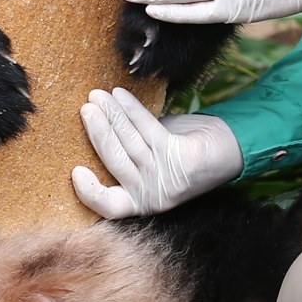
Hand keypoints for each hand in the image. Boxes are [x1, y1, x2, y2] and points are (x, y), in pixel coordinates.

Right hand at [72, 89, 243, 217]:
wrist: (227, 152)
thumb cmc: (181, 154)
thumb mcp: (150, 161)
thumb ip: (127, 152)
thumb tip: (94, 123)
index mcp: (141, 201)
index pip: (110, 207)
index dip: (89, 193)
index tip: (75, 171)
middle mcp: (152, 193)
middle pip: (113, 161)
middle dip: (97, 131)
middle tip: (86, 109)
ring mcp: (164, 175)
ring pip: (128, 140)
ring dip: (110, 113)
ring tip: (97, 96)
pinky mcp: (178, 154)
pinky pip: (146, 127)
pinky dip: (131, 108)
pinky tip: (119, 94)